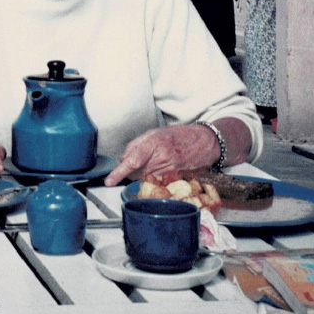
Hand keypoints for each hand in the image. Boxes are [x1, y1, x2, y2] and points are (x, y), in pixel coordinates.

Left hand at [103, 124, 219, 185]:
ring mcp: (168, 168)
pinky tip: (158, 165)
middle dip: (130, 169)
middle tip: (137, 160)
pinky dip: (151, 174)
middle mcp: (161, 157)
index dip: (119, 172)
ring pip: (144, 176)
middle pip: (136, 171)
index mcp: (154, 143)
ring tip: (151, 159)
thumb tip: (123, 159)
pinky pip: (155, 178)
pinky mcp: (173, 175)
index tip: (109, 181)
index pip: (132, 160)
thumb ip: (136, 145)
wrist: (204, 142)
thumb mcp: (154, 132)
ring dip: (141, 171)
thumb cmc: (179, 135)